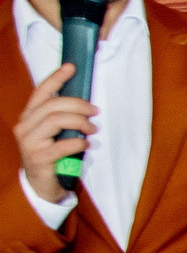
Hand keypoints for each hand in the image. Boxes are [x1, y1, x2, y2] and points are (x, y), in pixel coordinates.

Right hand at [14, 64, 93, 203]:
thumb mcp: (54, 133)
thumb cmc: (52, 155)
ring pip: (55, 121)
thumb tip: (85, 104)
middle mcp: (25, 126)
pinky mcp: (39, 158)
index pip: (41, 92)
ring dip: (80, 122)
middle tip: (95, 111)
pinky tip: (86, 144)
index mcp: (29, 117)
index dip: (56, 78)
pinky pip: (62, 145)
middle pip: (52, 105)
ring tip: (92, 129)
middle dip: (77, 105)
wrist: (41, 185)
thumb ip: (61, 118)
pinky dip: (78, 142)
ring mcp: (29, 142)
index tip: (71, 67)